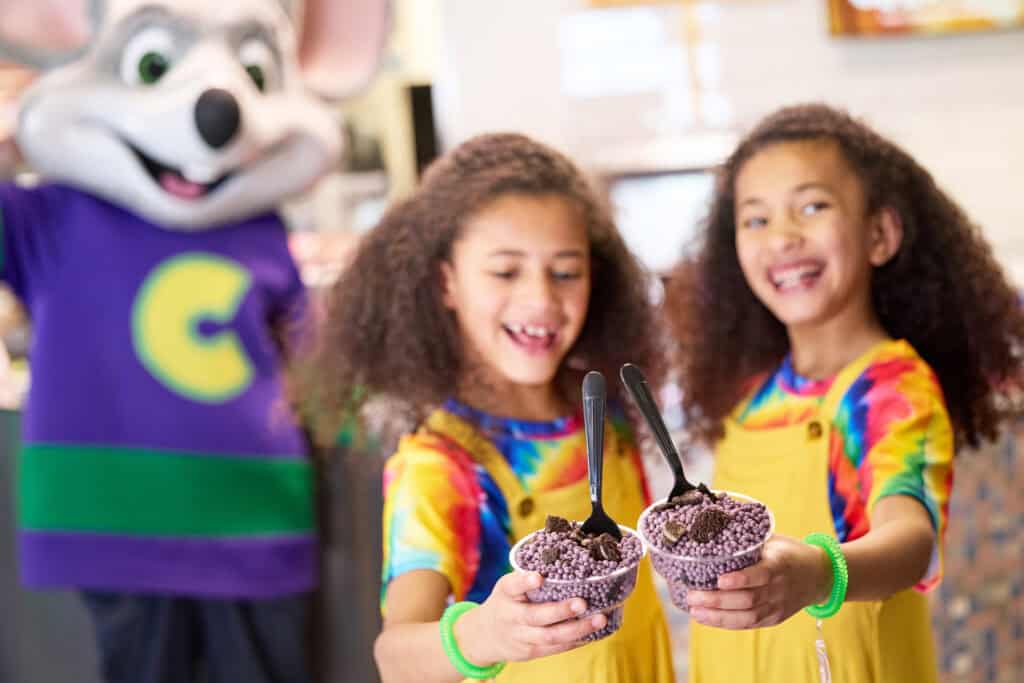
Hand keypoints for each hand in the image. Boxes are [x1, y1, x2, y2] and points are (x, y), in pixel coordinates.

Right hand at [454, 571, 606, 664]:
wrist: (486, 635)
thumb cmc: (507, 602)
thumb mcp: (509, 586)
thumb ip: (530, 576)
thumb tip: (569, 550)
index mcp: (505, 593)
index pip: (512, 586)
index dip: (524, 582)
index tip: (538, 577)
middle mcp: (510, 616)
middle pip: (535, 616)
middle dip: (560, 611)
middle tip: (582, 602)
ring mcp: (520, 637)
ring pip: (550, 636)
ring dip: (577, 629)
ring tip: (599, 619)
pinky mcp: (530, 652)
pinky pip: (555, 648)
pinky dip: (576, 640)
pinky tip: (593, 632)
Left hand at [686, 534, 831, 628]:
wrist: (819, 575)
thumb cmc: (789, 552)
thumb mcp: (773, 540)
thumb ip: (748, 538)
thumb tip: (711, 525)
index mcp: (779, 564)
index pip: (761, 575)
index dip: (740, 579)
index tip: (719, 579)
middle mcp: (779, 588)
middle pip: (748, 600)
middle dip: (717, 600)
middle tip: (692, 594)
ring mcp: (777, 606)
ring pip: (746, 616)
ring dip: (717, 615)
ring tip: (694, 609)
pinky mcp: (774, 618)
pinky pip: (748, 624)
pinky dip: (725, 623)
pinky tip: (705, 618)